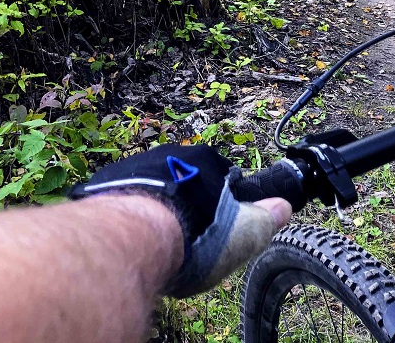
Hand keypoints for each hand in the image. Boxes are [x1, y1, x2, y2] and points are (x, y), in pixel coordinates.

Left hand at [70, 144, 291, 296]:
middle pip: (185, 179)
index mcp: (208, 162)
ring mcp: (139, 166)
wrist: (136, 236)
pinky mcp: (109, 182)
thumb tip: (285, 206)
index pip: (221, 178)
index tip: (218, 225)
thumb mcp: (246, 234)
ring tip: (158, 240)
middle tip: (188, 235)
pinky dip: (131, 211)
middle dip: (188, 202)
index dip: (222, 203)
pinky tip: (134, 237)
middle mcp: (173, 155)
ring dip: (157, 206)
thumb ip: (267, 219)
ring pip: (154, 186)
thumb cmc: (196, 236)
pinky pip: (125, 195)